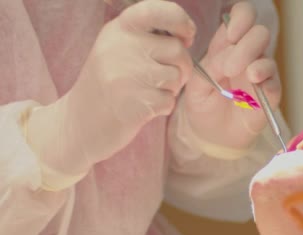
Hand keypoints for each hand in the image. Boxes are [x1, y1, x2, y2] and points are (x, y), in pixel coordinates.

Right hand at [27, 0, 193, 183]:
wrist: (80, 122)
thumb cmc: (109, 84)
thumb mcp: (119, 48)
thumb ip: (148, 37)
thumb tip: (187, 35)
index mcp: (119, 29)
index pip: (157, 10)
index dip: (181, 20)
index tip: (187, 35)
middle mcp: (122, 47)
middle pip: (178, 49)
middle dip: (181, 66)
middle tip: (162, 78)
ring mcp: (128, 75)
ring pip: (177, 76)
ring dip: (171, 89)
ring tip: (147, 92)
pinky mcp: (136, 103)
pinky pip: (170, 101)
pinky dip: (163, 107)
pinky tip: (144, 107)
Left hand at [179, 1, 280, 150]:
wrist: (211, 137)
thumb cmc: (203, 106)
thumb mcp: (196, 85)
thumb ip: (209, 67)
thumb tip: (228, 57)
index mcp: (227, 46)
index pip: (242, 16)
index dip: (241, 18)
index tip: (230, 35)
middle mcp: (247, 56)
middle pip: (259, 32)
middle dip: (246, 45)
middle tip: (230, 67)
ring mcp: (260, 75)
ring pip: (268, 55)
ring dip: (256, 61)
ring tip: (245, 75)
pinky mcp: (269, 95)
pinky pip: (275, 81)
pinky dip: (266, 79)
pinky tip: (255, 84)